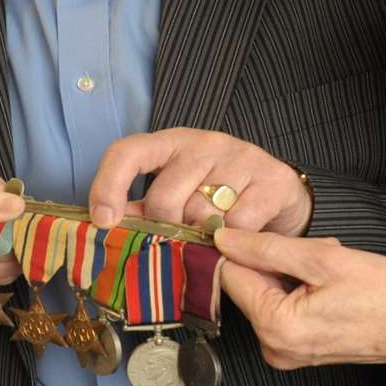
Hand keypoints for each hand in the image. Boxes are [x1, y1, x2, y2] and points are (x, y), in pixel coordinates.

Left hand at [87, 128, 310, 234]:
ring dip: (204, 238)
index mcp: (171, 143)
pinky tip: (240, 238)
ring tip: (215, 236)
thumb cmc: (219, 195)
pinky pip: (237, 226)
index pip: (128, 152)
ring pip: (201, 214)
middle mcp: (204, 143)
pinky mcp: (271, 178)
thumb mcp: (179, 194)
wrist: (280, 194)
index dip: (108, 185)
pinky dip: (234, 243)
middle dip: (168, 230)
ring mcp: (240, 156)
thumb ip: (143, 208)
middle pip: (164, 198)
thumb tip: (106, 228)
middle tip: (184, 237)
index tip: (104, 221)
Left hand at [213, 227, 385, 368]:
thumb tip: (223, 240)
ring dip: (292, 274)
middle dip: (277, 262)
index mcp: (275, 326)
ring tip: (330, 271)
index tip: (275, 237)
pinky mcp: (299, 351)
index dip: (246, 248)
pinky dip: (300, 290)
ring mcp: (286, 353)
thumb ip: (266, 248)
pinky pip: (283, 309)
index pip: (230, 276)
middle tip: (318, 256)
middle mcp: (273, 348)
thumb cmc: (385, 292)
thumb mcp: (322, 259)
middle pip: (249, 286)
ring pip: (268, 294)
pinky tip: (330, 285)